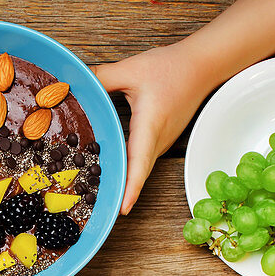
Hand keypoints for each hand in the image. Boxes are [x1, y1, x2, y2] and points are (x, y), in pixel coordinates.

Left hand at [95, 45, 210, 215]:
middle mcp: (158, 140)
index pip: (139, 163)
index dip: (131, 187)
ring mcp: (161, 142)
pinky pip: (142, 160)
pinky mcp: (160, 140)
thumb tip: (72, 84)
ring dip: (124, 182)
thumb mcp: (131, 68)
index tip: (123, 209)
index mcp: (150, 126)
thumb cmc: (171, 68)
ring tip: (101, 195)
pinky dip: (129, 169)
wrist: (201, 66)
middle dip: (121, 193)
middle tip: (100, 209)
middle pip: (138, 173)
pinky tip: (111, 170)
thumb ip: (100, 77)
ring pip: (140, 168)